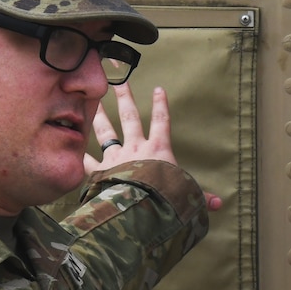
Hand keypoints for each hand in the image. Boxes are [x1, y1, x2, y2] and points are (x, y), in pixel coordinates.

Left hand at [87, 84, 221, 210]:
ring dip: (100, 117)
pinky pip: (88, 162)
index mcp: (158, 150)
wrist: (141, 207)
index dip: (161, 105)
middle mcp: (136, 148)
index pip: (161, 122)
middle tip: (119, 82)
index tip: (158, 89)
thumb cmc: (167, 198)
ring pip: (105, 133)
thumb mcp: (188, 195)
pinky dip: (80, 156)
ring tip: (94, 104)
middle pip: (130, 117)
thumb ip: (201, 198)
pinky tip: (71, 148)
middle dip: (125, 98)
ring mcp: (116, 158)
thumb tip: (219, 204)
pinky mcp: (101, 172)